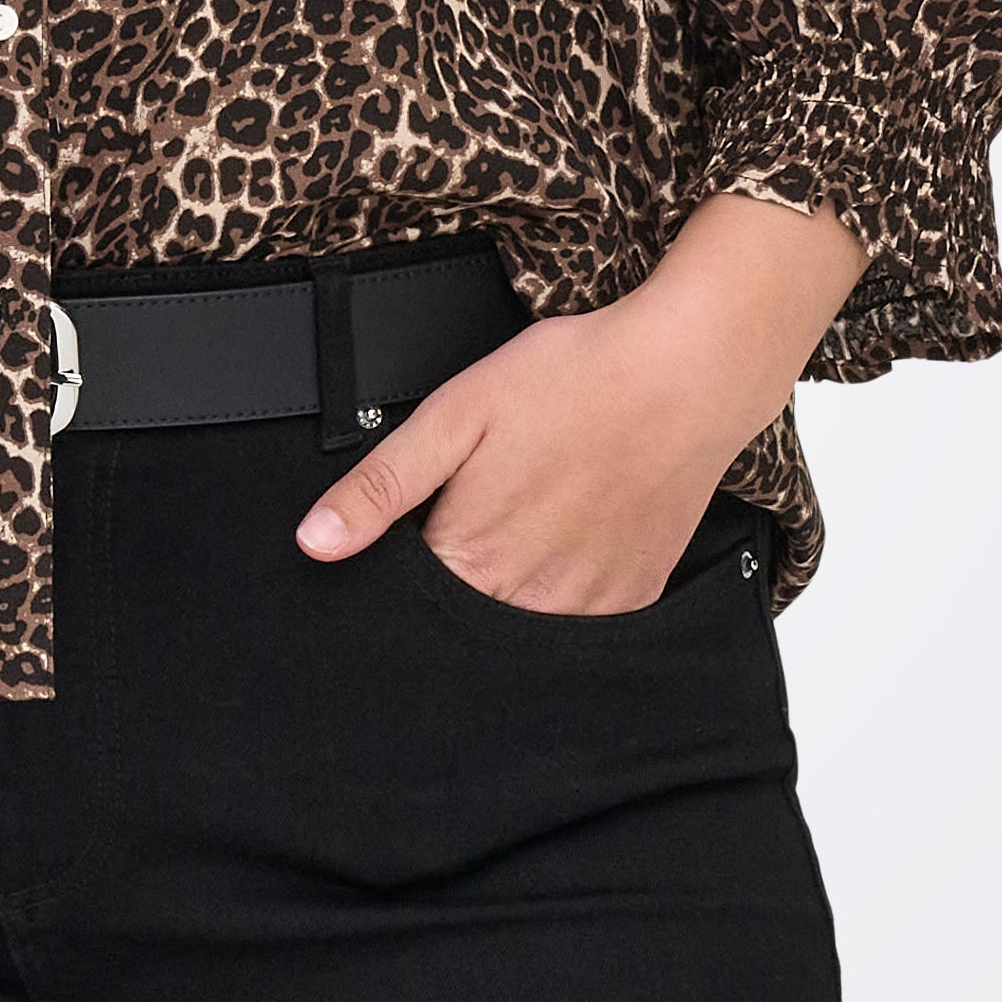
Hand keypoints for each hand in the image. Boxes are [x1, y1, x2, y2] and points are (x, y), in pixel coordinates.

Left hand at [294, 193, 863, 611]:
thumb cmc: (573, 380)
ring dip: (510, 594)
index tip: (424, 527)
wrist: (687, 372)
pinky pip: (584, 623)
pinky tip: (572, 539)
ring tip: (530, 518)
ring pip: (523, 629)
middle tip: (487, 509)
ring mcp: (589, 605)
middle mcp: (529, 599)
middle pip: (465, 620)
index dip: (404, 565)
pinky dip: (567, 595)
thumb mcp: (455, 414)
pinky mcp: (635, 595)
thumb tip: (314, 543)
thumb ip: (381, 486)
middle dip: (455, 585)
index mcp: (472, 556)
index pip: (410, 601)